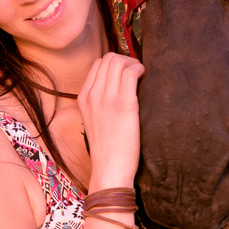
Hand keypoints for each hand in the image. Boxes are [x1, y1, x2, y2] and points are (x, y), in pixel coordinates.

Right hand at [77, 52, 144, 187]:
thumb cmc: (108, 149)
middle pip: (108, 59)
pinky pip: (130, 72)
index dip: (116, 63)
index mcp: (83, 98)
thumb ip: (100, 103)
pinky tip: (145, 78)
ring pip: (118, 61)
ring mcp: (106, 98)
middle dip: (126, 60)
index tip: (127, 73)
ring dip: (133, 63)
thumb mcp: (94, 121)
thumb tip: (118, 87)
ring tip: (141, 76)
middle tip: (137, 73)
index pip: (98, 64)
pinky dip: (139, 69)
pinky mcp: (123, 104)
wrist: (109, 169)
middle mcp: (92, 95)